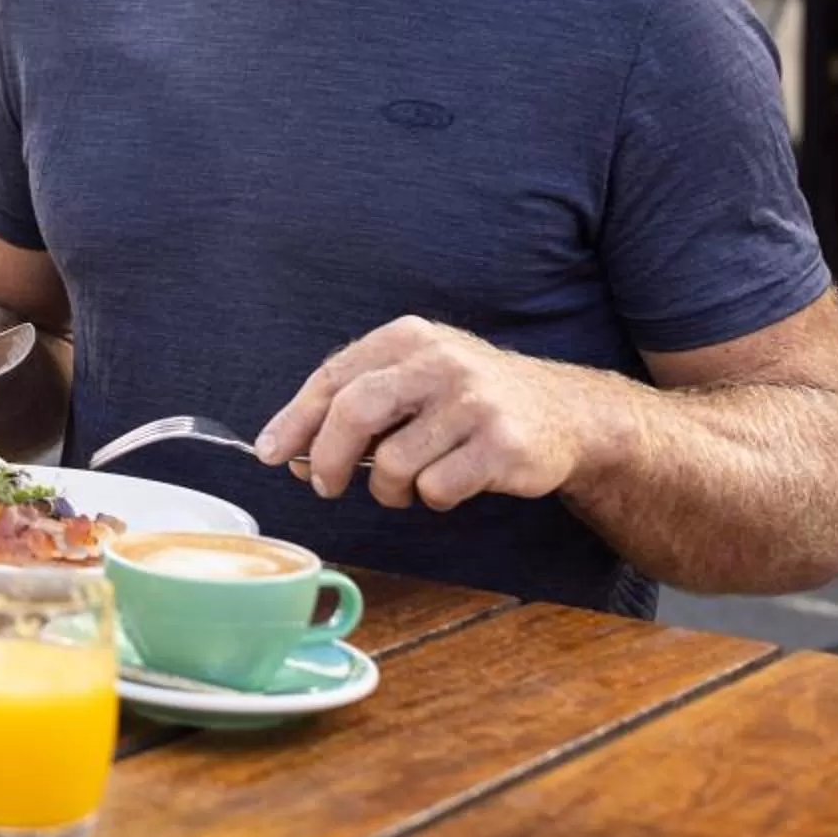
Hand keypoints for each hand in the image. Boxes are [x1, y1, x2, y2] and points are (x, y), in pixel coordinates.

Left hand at [256, 316, 609, 509]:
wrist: (567, 414)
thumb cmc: (469, 402)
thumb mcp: (415, 380)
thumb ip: (357, 404)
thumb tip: (292, 453)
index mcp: (408, 338)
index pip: (333, 377)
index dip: (295, 420)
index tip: (270, 454)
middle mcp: (440, 361)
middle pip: (354, 411)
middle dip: (328, 458)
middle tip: (325, 486)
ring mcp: (474, 401)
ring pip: (394, 462)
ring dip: (390, 489)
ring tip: (408, 485)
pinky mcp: (502, 443)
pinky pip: (437, 488)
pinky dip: (432, 499)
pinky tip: (452, 485)